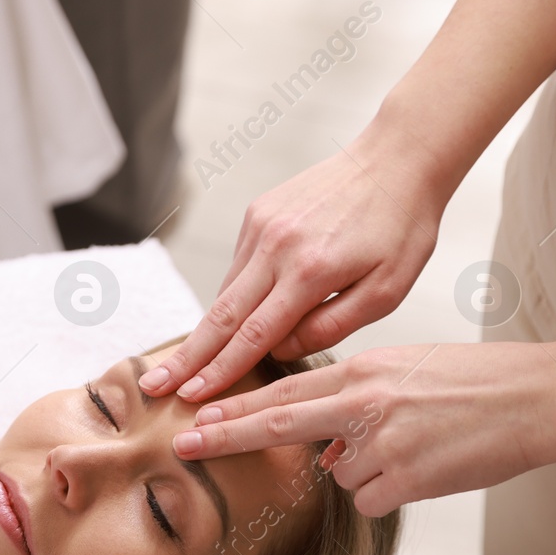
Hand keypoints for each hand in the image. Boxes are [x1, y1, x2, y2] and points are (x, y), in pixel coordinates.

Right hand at [140, 128, 445, 402]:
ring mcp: (261, 226)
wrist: (396, 158)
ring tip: (182, 364)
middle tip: (153, 385)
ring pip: (225, 292)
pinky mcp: (256, 213)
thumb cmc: (402, 226)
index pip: (254, 335)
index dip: (220, 370)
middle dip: (186, 357)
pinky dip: (231, 296)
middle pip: (220, 316)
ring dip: (204, 331)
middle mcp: (275, 246)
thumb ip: (332, 327)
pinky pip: (237, 267)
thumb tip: (280, 349)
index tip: (190, 396)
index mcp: (310, 271)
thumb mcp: (387, 290)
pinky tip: (232, 317)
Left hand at [169, 342, 555, 515]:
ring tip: (415, 446)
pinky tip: (426, 468)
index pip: (281, 391)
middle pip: (276, 424)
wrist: (536, 398)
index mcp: (360, 371)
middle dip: (225, 436)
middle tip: (183, 445)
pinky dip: (390, 492)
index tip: (194, 418)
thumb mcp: (402, 372)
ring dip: (364, 471)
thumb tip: (321, 449)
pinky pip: (369, 499)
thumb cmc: (474, 382)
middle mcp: (362, 404)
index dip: (234, 408)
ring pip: (338, 474)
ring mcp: (381, 443)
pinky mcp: (403, 480)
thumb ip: (352, 402)